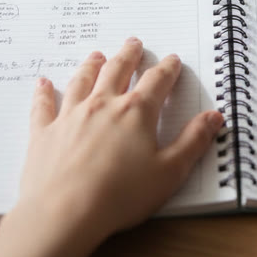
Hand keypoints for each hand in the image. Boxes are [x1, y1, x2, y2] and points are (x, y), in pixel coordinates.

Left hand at [0, 38, 222, 256]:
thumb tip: (213, 117)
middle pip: (117, 71)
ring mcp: (71, 116)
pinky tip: (43, 83)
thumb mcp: (170, 172)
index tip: (172, 60)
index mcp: (136, 113)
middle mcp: (103, 105)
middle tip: (133, 43)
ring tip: (96, 55)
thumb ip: (193, 141)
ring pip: (82, 81)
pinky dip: (44, 93)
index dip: (167, 69)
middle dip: (128, 55)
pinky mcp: (44, 133)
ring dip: (91, 66)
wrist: (65, 213)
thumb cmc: (120, 195)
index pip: (157, 82)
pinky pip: (44, 106)